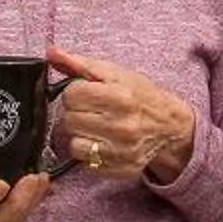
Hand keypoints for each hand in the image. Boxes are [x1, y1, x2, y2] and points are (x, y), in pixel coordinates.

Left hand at [48, 46, 198, 184]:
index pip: (71, 95)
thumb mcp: (115, 74)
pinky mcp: (120, 169)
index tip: (86, 93)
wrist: (170, 126)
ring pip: (74, 143)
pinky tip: (103, 142)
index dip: (75, 92)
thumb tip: (52, 52)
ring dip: (81, 134)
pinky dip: (90, 152)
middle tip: (93, 110)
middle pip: (70, 119)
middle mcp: (122, 125)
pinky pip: (86, 162)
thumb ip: (80, 64)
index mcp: (120, 96)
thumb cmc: (141, 97)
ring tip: (96, 127)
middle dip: (77, 113)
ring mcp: (121, 150)